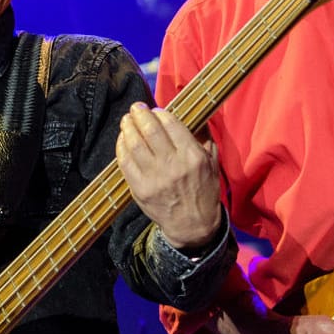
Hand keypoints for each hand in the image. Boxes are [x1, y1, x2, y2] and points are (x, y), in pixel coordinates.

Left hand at [117, 103, 221, 250]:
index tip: (155, 110)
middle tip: (136, 108)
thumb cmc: (203, 190)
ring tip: (126, 120)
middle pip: (150, 131)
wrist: (193, 224)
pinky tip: (122, 139)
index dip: (160, 113)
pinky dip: (121, 147)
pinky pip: (125, 162)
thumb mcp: (212, 163)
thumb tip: (193, 115)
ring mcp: (154, 178)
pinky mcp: (140, 189)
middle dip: (140, 115)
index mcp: (193, 156)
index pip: (171, 125)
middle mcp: (173, 165)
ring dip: (128, 128)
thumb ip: (203, 138)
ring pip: (135, 144)